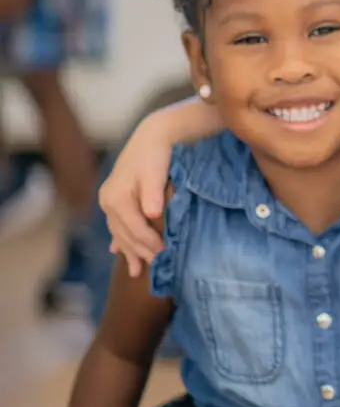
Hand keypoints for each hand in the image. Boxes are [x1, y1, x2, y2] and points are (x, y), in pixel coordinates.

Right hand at [98, 117, 173, 277]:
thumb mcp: (155, 173)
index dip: (149, 243)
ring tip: (137, 271)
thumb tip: (152, 213)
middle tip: (158, 266)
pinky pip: (116, 225)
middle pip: (125, 233)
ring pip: (119, 232)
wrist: (153, 135)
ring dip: (128, 251)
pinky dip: (120, 239)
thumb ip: (153, 194)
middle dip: (140, 251)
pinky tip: (117, 251)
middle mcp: (108, 201)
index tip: (164, 254)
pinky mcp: (114, 198)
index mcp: (116, 197)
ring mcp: (109, 200)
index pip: (133, 228)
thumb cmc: (157, 154)